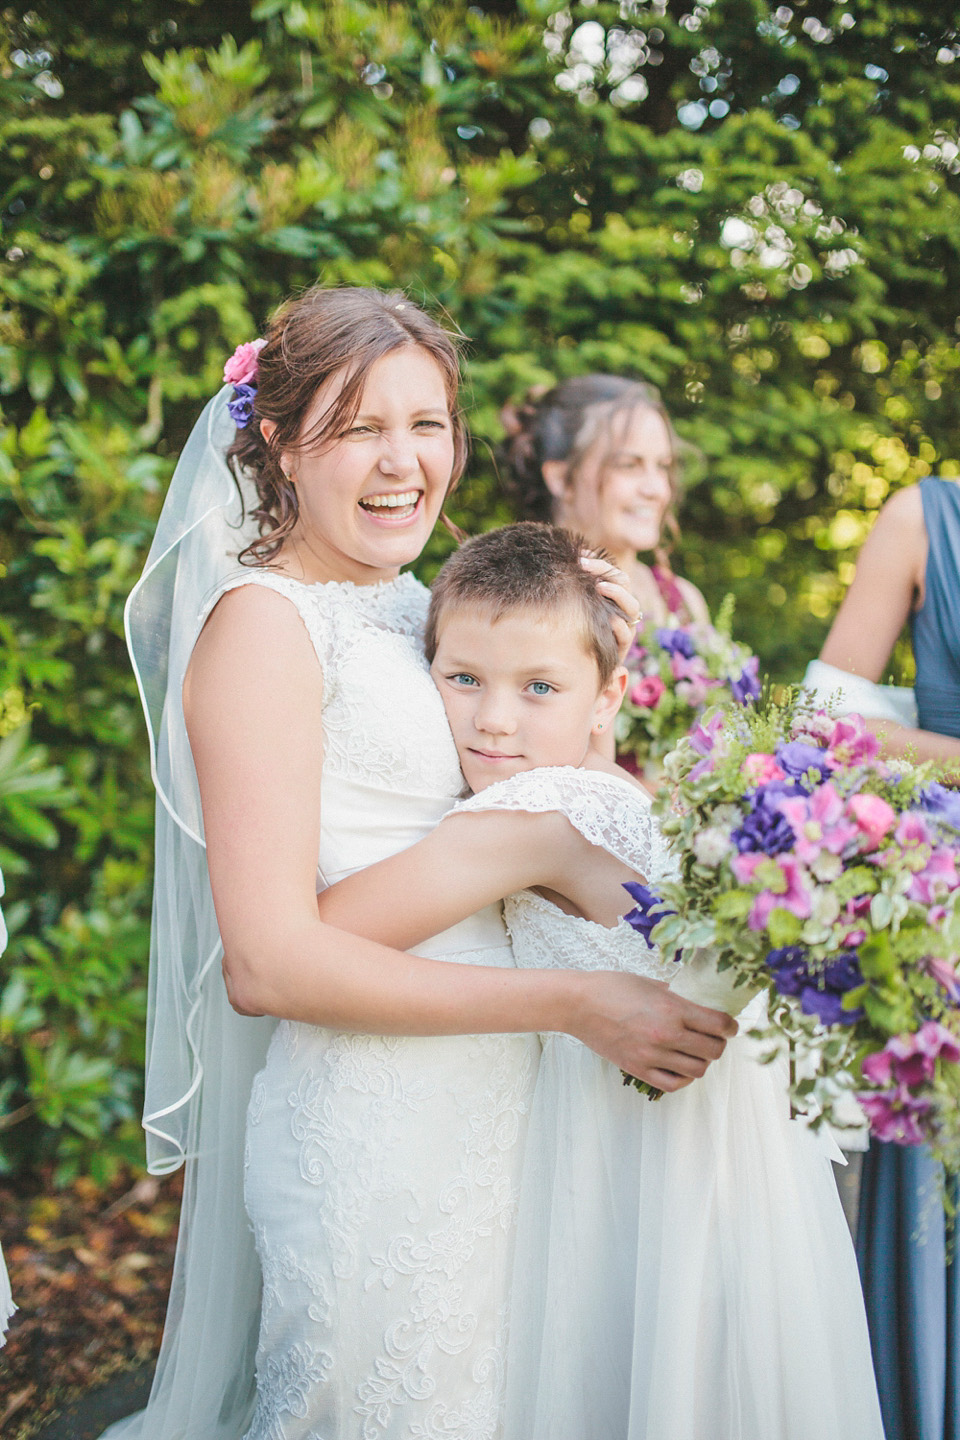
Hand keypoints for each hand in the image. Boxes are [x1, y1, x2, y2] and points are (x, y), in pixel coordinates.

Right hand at [572, 971, 736, 1090]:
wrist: (578, 1004)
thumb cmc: (611, 987)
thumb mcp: (650, 983)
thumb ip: (676, 996)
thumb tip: (697, 1005)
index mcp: (672, 1009)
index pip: (718, 1025)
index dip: (731, 1026)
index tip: (730, 1026)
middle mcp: (666, 1035)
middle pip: (713, 1051)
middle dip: (719, 1044)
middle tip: (714, 1038)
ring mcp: (652, 1056)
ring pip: (697, 1070)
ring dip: (702, 1061)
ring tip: (695, 1051)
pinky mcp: (638, 1070)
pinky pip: (674, 1084)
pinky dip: (684, 1077)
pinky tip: (680, 1066)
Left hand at [579, 553, 640, 662]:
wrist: (581, 667)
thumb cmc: (576, 633)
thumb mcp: (575, 611)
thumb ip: (574, 592)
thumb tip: (561, 566)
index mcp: (614, 597)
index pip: (613, 572)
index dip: (600, 562)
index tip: (580, 554)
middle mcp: (622, 610)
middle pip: (624, 582)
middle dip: (605, 571)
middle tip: (583, 565)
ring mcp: (625, 628)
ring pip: (631, 606)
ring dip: (617, 594)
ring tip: (600, 587)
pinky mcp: (621, 647)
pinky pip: (625, 635)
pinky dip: (618, 626)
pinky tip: (608, 619)